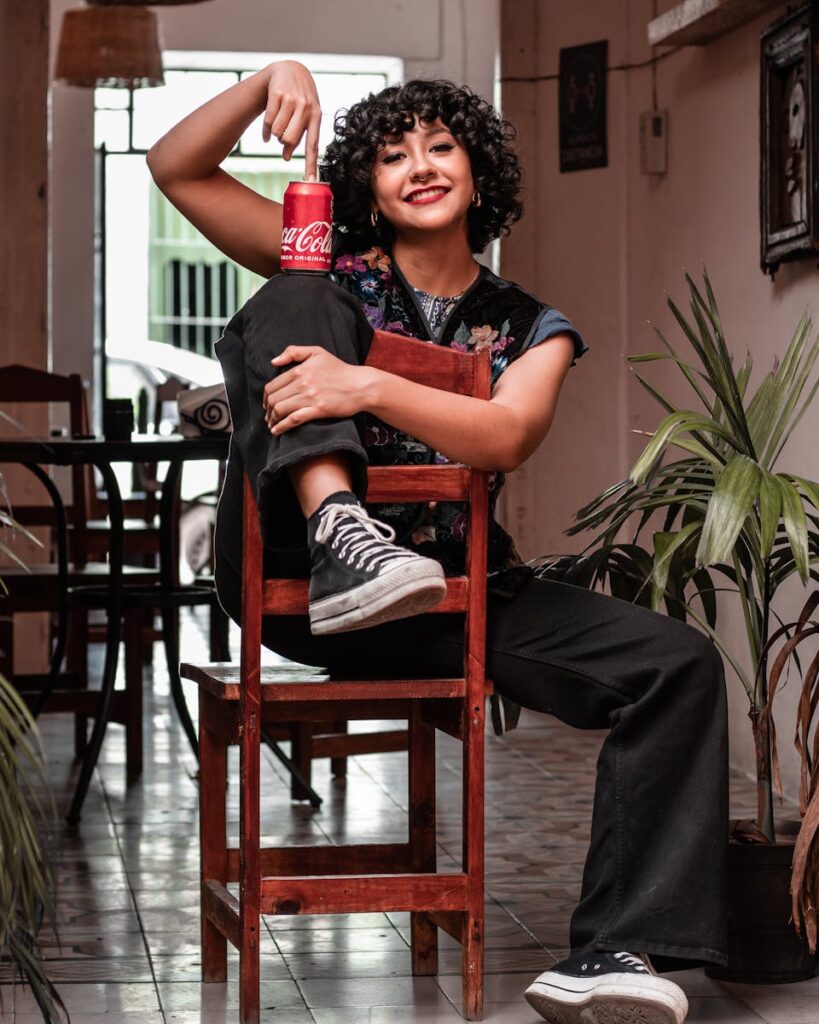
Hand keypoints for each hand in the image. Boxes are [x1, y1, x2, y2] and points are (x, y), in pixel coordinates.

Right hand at [261, 61, 320, 179]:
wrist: (289, 69)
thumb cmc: (298, 99)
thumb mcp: (304, 116)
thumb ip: (298, 137)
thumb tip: (286, 158)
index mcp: (316, 116)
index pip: (313, 145)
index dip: (311, 164)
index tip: (310, 181)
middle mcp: (306, 107)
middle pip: (289, 140)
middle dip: (284, 143)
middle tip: (283, 138)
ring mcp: (291, 100)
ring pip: (277, 132)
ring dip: (275, 134)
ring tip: (278, 125)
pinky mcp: (277, 94)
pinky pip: (268, 121)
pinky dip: (266, 130)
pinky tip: (267, 131)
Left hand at [264, 347, 372, 433]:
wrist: (361, 385)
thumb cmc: (340, 369)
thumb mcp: (317, 352)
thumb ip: (293, 352)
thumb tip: (273, 361)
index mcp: (299, 369)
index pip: (273, 385)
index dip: (266, 397)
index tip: (267, 404)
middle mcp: (302, 383)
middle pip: (274, 399)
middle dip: (267, 410)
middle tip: (268, 416)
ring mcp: (310, 397)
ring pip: (280, 409)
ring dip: (272, 419)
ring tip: (272, 424)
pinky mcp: (318, 410)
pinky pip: (294, 419)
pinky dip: (281, 426)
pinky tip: (277, 431)